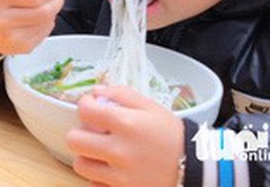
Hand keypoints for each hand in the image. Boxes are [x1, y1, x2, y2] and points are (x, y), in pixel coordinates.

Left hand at [67, 85, 184, 186]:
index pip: (84, 110)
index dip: (86, 106)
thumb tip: (96, 92)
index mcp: (126, 124)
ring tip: (103, 154)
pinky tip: (112, 170)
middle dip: (81, 133)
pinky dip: (99, 178)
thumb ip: (121, 94)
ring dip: (88, 157)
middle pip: (74, 140)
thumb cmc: (172, 135)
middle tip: (94, 134)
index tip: (93, 108)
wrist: (196, 168)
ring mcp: (120, 176)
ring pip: (80, 165)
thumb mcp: (151, 107)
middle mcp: (119, 151)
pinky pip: (94, 185)